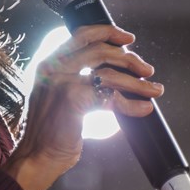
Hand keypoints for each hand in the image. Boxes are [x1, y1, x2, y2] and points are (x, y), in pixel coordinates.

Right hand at [2, 24, 163, 189]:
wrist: (36, 157)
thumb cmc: (49, 131)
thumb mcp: (57, 95)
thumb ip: (77, 78)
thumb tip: (114, 72)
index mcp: (49, 63)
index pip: (81, 35)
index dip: (108, 33)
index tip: (128, 39)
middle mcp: (53, 68)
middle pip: (100, 51)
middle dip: (130, 59)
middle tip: (147, 70)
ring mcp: (61, 82)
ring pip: (109, 74)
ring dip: (137, 83)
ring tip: (154, 90)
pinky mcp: (72, 99)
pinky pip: (111, 97)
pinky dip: (131, 104)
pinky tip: (143, 108)